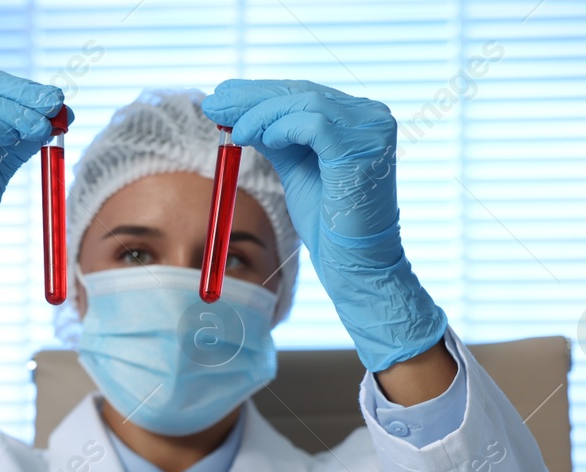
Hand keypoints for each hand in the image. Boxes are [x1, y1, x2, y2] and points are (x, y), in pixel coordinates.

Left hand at [202, 79, 446, 371]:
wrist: (353, 264)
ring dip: (260, 113)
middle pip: (303, 92)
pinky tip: (251, 137)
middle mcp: (371, 117)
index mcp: (358, 119)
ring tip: (230, 130)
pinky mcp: (361, 149)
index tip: (222, 96)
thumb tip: (239, 114)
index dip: (260, 93)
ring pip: (305, 103)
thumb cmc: (328, 224)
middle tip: (214, 102)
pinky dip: (277, 127)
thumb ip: (276, 140)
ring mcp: (371, 130)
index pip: (304, 94)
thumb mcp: (295, 169)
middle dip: (252, 96)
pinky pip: (312, 124)